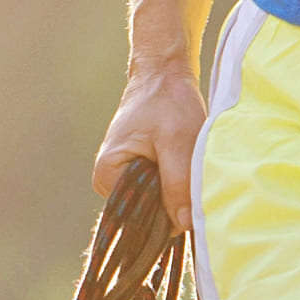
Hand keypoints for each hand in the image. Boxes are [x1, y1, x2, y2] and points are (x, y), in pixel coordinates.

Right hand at [97, 59, 201, 229]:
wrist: (164, 74)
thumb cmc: (168, 101)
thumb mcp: (178, 143)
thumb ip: (178, 184)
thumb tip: (185, 224)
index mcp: (108, 175)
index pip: (139, 216)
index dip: (167, 213)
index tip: (189, 195)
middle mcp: (108, 181)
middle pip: (147, 212)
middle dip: (173, 201)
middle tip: (192, 175)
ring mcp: (122, 177)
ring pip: (156, 202)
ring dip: (176, 191)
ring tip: (185, 163)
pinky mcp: (136, 172)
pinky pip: (158, 191)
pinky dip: (175, 183)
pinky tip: (183, 165)